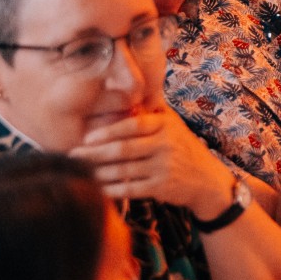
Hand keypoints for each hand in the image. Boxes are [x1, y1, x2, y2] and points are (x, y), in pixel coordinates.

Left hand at [71, 109, 235, 218]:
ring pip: (123, 170)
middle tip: (73, 156)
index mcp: (166, 126)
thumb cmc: (184, 149)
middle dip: (94, 153)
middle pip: (124, 149)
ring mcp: (165, 167)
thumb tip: (134, 89)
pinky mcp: (162, 187)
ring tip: (80, 173)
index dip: (108, 131)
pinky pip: (130, 189)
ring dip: (98, 173)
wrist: (207, 179)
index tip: (87, 137)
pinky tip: (97, 189)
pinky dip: (111, 190)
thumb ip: (155, 112)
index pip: (133, 125)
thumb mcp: (175, 126)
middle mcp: (166, 145)